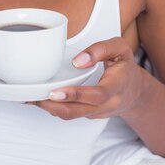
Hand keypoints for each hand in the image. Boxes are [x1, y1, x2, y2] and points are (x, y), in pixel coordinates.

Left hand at [27, 37, 145, 119]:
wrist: (135, 91)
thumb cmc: (124, 66)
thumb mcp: (120, 48)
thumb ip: (100, 49)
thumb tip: (78, 61)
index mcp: (118, 85)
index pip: (97, 95)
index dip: (76, 95)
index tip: (56, 91)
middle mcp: (108, 103)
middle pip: (79, 111)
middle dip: (54, 106)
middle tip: (35, 97)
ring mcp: (98, 112)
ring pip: (72, 116)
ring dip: (50, 108)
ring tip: (30, 98)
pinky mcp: (89, 115)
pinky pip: (71, 114)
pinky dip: (54, 108)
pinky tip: (40, 98)